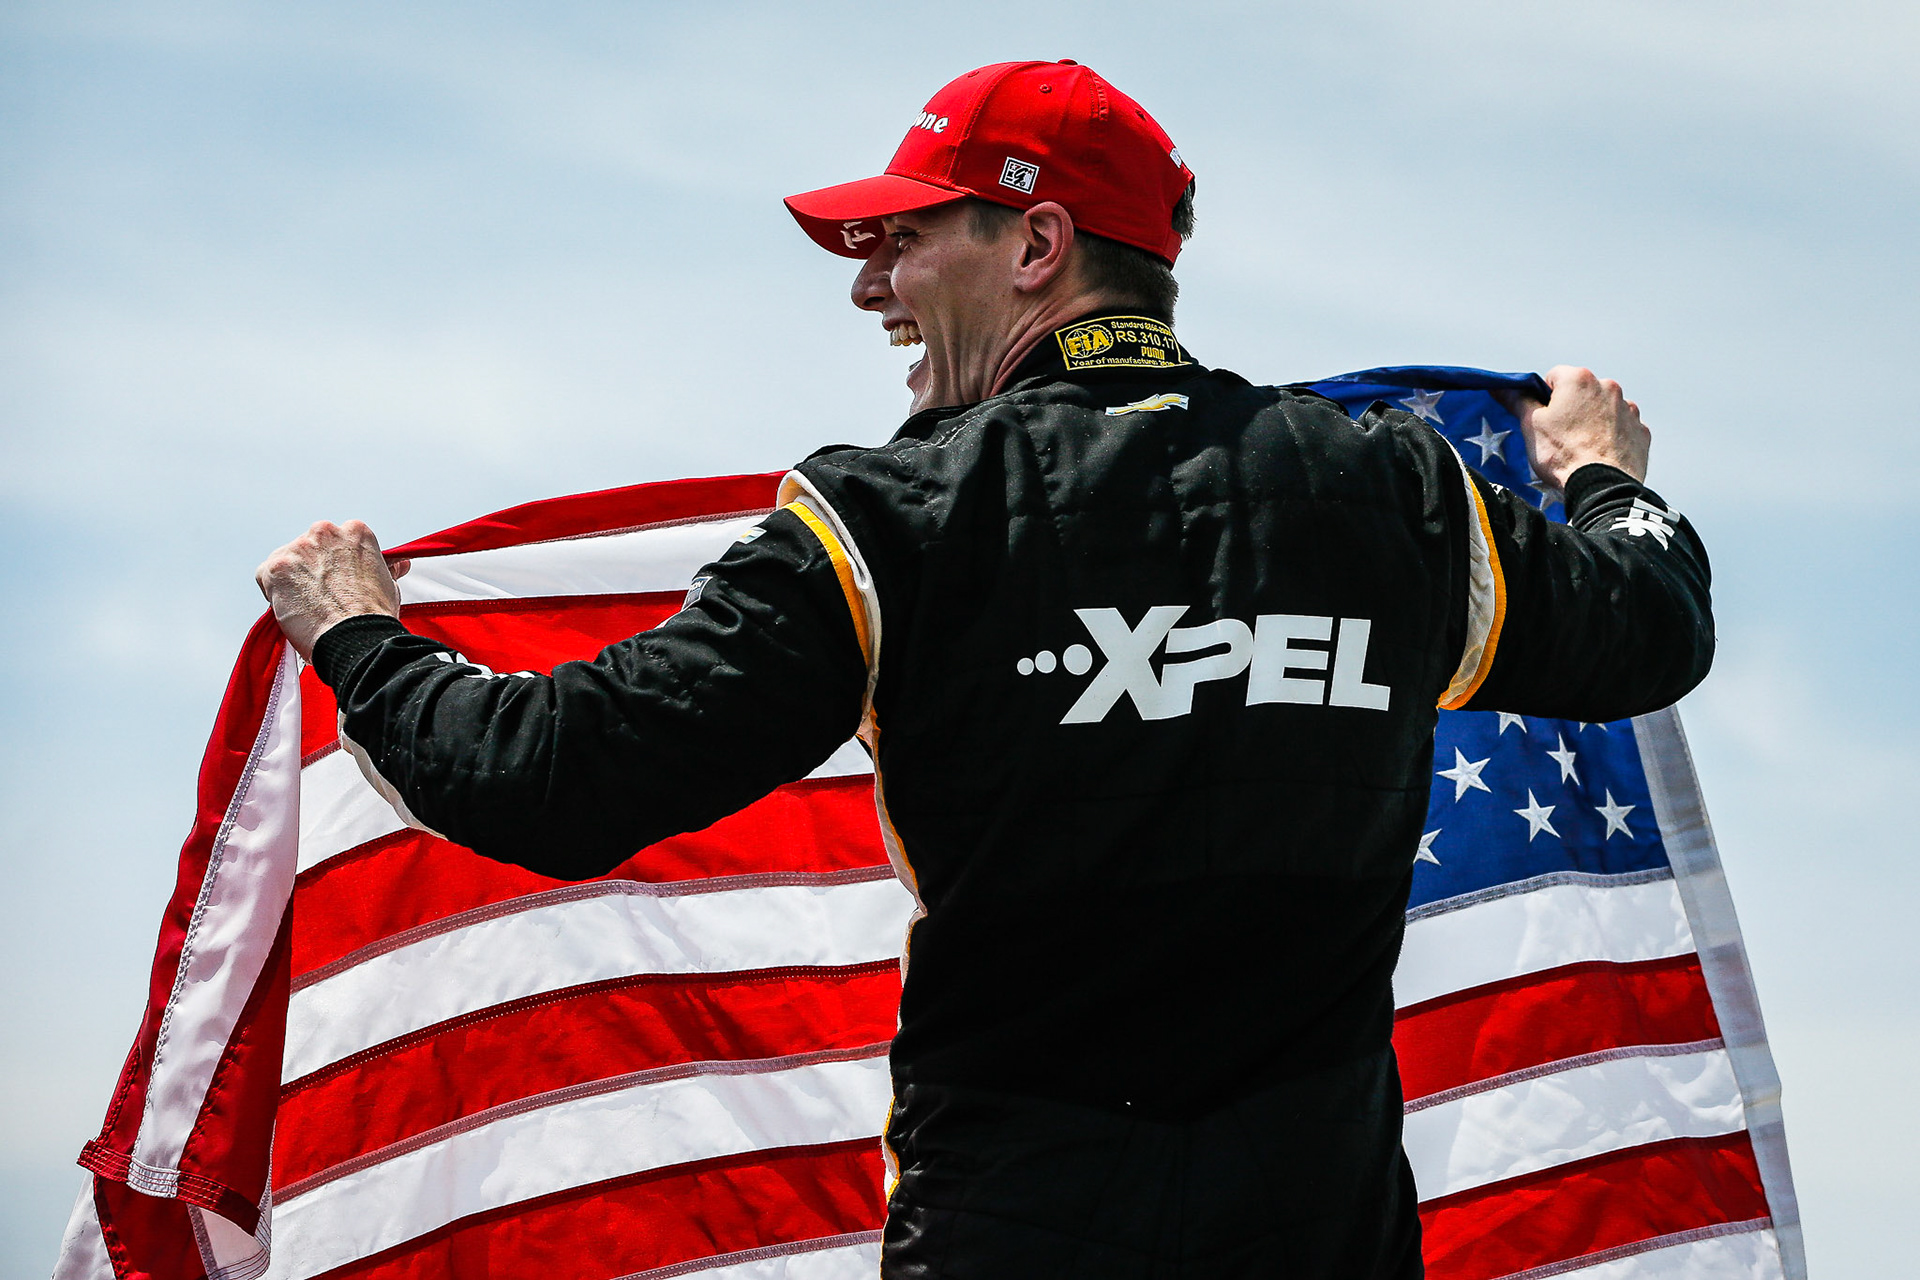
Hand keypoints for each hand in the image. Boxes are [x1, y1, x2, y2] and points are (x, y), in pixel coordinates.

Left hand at [255, 521, 409, 661]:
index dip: (334, 566)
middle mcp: (325, 531)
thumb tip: (399, 565)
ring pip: (285, 561)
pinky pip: (266, 577)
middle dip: (310, 569)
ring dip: (292, 581)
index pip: (334, 543)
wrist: (354, 636)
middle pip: (307, 548)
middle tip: (321, 597)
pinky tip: (292, 609)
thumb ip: (384, 569)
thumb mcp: (387, 584)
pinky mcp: (278, 566)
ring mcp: (299, 547)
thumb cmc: (373, 615)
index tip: (338, 584)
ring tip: (307, 607)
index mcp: (355, 532)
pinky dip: (274, 593)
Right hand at [1519, 366, 1650, 491]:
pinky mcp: (1640, 430)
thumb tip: (1502, 388)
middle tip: (1560, 435)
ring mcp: (1628, 409)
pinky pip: (1622, 427)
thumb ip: (1517, 400)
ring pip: (1603, 409)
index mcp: (1578, 379)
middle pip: (1581, 392)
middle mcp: (1608, 387)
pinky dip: (1612, 436)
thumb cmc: (1564, 456)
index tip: (1543, 419)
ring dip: (1593, 420)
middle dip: (1571, 408)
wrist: (1601, 487)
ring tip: (1581, 447)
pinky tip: (1600, 453)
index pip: (1554, 377)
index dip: (1544, 398)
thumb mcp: (1530, 426)